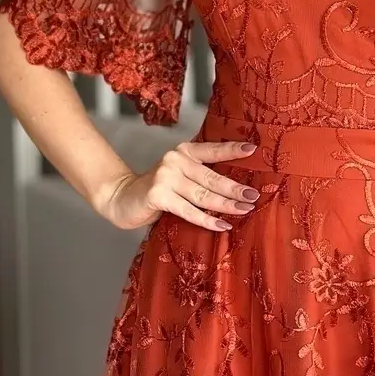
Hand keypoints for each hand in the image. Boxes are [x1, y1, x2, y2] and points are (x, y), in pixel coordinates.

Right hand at [96, 140, 259, 231]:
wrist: (121, 197)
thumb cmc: (157, 189)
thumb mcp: (179, 175)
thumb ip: (199, 176)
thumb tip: (236, 188)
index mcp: (184, 152)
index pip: (212, 150)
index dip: (233, 149)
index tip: (253, 150)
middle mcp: (175, 160)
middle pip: (212, 177)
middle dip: (235, 188)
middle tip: (254, 196)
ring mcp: (165, 177)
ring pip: (203, 195)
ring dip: (227, 204)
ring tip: (244, 210)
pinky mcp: (158, 195)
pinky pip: (189, 211)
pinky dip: (207, 220)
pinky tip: (222, 225)